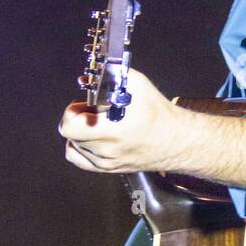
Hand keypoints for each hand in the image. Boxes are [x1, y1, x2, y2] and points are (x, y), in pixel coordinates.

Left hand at [59, 67, 175, 172]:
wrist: (175, 141)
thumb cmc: (158, 115)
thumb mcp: (137, 85)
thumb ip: (111, 76)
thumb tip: (89, 76)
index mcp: (112, 130)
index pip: (70, 126)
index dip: (73, 111)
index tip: (85, 104)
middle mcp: (106, 150)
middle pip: (71, 133)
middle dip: (79, 117)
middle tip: (94, 110)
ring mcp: (105, 162)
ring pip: (74, 144)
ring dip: (81, 131)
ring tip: (98, 123)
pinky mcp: (106, 169)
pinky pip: (78, 159)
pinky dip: (79, 146)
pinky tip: (90, 137)